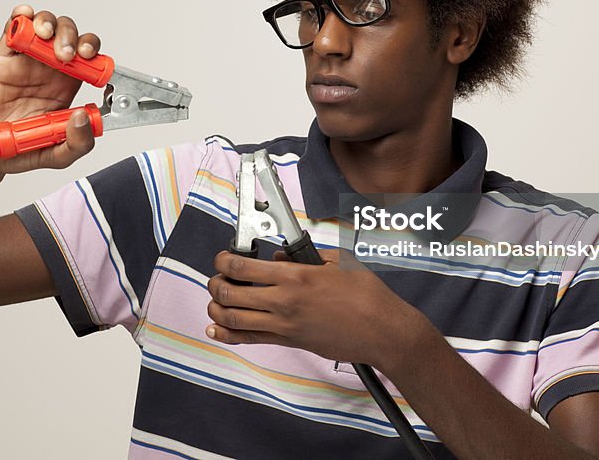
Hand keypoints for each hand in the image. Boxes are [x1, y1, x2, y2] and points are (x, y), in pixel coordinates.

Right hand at [0, 5, 102, 181]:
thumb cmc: (20, 150)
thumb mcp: (58, 155)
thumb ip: (78, 143)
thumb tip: (84, 117)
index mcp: (69, 85)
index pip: (90, 58)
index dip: (94, 52)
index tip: (91, 59)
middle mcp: (51, 68)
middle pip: (71, 35)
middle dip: (74, 37)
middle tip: (68, 55)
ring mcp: (28, 59)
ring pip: (46, 25)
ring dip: (51, 24)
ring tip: (47, 38)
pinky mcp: (4, 55)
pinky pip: (14, 27)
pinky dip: (22, 16)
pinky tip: (26, 18)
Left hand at [205, 248, 430, 368]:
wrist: (383, 331)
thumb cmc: (367, 296)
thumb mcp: (338, 261)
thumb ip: (305, 257)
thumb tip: (280, 258)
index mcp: (295, 277)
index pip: (242, 267)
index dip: (223, 260)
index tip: (222, 257)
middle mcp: (285, 302)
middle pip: (230, 294)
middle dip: (215, 283)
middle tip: (216, 277)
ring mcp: (285, 325)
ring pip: (234, 320)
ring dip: (217, 308)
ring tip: (216, 299)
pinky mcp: (290, 341)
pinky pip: (251, 339)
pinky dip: (228, 335)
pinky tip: (217, 330)